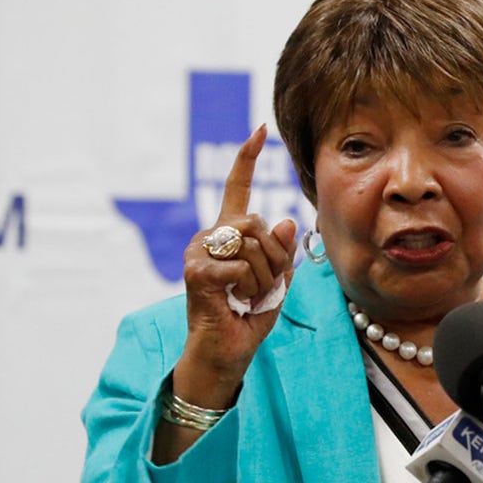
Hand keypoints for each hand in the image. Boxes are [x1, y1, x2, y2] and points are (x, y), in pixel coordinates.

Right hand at [173, 125, 297, 409]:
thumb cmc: (248, 317)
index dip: (247, 159)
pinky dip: (250, 288)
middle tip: (263, 287)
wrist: (226, 353)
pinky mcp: (195, 271)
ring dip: (263, 276)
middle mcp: (209, 237)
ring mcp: (198, 252)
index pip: (238, 189)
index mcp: (229, 234)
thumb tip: (287, 221)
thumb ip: (281, 252)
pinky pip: (241, 267)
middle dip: (273, 257)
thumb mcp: (277, 281)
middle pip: (256, 222)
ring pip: (251, 243)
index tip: (259, 129)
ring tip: (248, 296)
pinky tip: (236, 301)